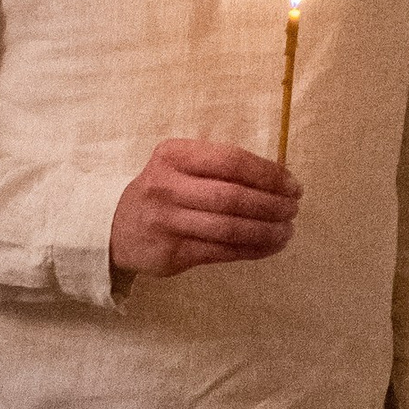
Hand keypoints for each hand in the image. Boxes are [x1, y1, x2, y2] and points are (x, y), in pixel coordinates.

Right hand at [108, 140, 298, 281]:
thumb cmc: (163, 189)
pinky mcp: (170, 254)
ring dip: (266, 231)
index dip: (269, 174)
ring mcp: (167, 223)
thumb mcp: (180, 164)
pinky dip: (251, 249)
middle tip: (293, 209)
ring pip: (229, 228)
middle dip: (272, 205)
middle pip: (232, 197)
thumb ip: (219, 166)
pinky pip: (220, 252)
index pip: (232, 161)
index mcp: (174, 155)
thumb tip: (278, 177)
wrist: (114, 228)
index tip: (293, 185)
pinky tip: (269, 246)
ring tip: (287, 230)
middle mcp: (167, 187)